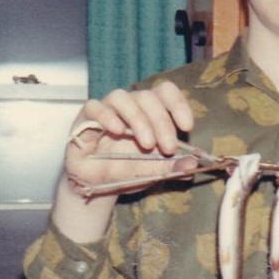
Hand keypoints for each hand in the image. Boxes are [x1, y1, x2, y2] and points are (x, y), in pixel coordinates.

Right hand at [64, 81, 194, 195]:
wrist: (96, 185)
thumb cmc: (127, 170)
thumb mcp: (154, 172)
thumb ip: (173, 167)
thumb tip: (193, 165)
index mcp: (150, 112)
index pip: (165, 92)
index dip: (178, 105)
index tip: (186, 127)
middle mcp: (130, 105)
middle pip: (148, 97)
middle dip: (162, 122)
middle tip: (168, 148)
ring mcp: (107, 109)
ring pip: (122, 98)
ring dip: (138, 119)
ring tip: (147, 144)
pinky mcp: (85, 118)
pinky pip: (94, 107)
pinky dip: (107, 116)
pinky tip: (117, 131)